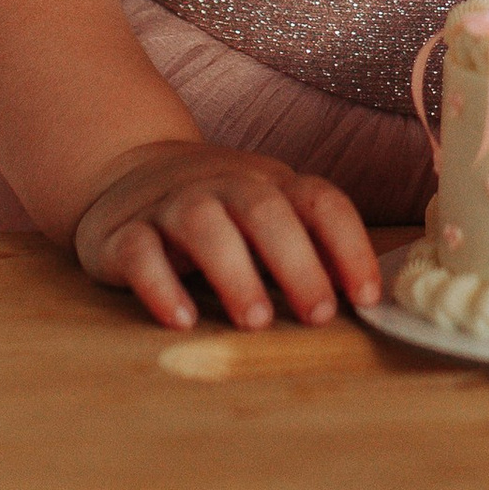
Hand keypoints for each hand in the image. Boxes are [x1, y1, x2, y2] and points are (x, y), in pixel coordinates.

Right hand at [73, 138, 385, 332]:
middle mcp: (223, 186)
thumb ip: (310, 247)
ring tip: (256, 321)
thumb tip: (363, 297)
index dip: (350, 246)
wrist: (126, 168)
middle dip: (298, 263)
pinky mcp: (122, 233)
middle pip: (265, 211)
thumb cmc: (219, 208)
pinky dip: (159, 285)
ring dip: (234, 272)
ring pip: (203, 226)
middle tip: (319, 315)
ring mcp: (172, 205)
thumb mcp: (268, 214)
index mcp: (270, 184)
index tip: (366, 297)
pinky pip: (139, 252)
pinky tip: (181, 320)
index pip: (320, 202)